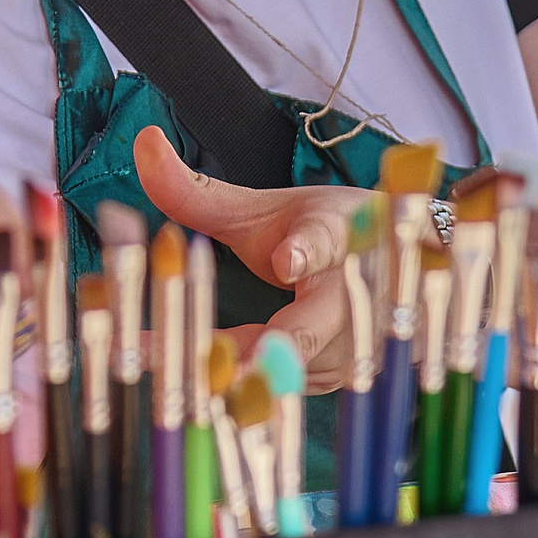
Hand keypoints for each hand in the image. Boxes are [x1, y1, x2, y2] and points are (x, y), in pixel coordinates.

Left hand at [134, 125, 368, 391]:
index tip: (288, 258)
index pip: (326, 245)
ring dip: (209, 378)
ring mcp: (342, 354)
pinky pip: (267, 395)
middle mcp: (349, 306)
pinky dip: (217, 394)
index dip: (307, 252)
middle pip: (295, 336)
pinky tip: (166, 391)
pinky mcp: (324, 385)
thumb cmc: (329, 238)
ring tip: (138, 362)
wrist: (400, 280)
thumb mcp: (271, 210)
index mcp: (339, 245)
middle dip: (236, 353)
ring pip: (273, 378)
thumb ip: (201, 192)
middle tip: (182, 357)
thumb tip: (143, 142)